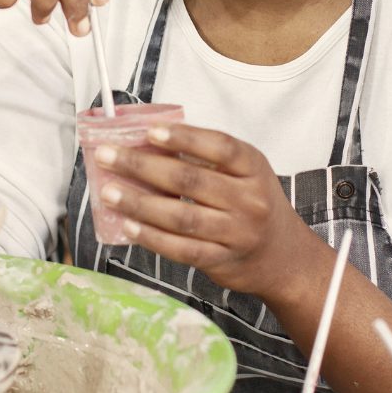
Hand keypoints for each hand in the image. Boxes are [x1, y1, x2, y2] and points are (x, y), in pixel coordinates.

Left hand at [89, 123, 308, 295]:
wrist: (284, 257)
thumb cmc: (254, 205)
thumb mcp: (245, 174)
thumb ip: (208, 160)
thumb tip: (148, 144)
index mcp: (253, 167)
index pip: (220, 147)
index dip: (184, 138)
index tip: (149, 132)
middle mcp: (249, 199)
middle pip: (191, 180)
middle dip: (143, 166)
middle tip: (108, 156)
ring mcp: (237, 232)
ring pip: (181, 216)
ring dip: (139, 203)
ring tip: (109, 192)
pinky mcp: (222, 260)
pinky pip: (182, 249)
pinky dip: (152, 238)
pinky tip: (128, 226)